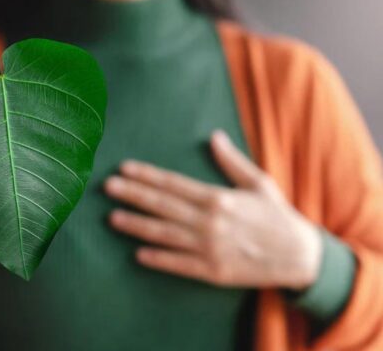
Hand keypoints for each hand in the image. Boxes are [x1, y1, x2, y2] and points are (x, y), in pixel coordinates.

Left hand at [105, 130, 321, 290]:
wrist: (300, 256)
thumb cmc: (277, 216)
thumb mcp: (258, 182)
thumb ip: (231, 161)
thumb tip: (214, 136)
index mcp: (218, 197)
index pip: (173, 183)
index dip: (146, 175)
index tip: (124, 168)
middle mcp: (209, 221)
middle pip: (162, 205)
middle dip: (132, 195)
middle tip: (107, 187)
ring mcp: (209, 247)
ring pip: (164, 234)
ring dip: (136, 226)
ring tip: (112, 218)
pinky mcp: (212, 271)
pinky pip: (179, 264)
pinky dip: (158, 259)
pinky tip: (138, 254)